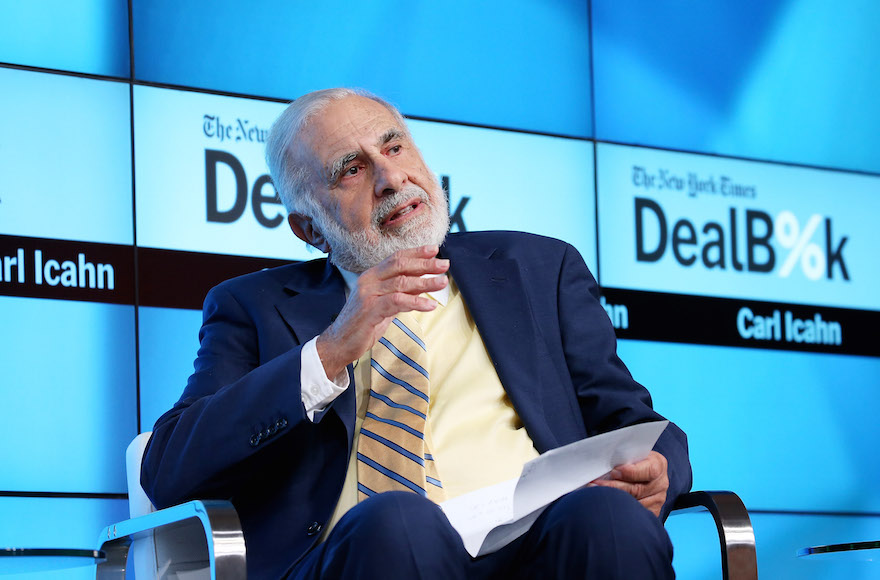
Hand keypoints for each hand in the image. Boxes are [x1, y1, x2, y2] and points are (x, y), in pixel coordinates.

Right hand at [316, 245, 448, 378]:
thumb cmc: (364, 324)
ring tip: (443, 282)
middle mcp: (368, 281)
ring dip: (425, 281)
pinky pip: (397, 302)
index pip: (396, 258)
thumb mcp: (386, 304)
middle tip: (444, 264)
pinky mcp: (370, 311)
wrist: (340, 343)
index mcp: (372, 276)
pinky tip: (430, 305)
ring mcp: (368, 295)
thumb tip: (424, 282)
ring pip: (401, 282)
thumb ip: (402, 292)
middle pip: (400, 265)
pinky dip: (416, 302)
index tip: (435, 250)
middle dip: (424, 263)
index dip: (416, 253)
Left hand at [590, 451, 667, 516]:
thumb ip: (624, 457)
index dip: (631, 472)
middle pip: (637, 489)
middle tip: (595, 484)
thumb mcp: (632, 454)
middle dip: (614, 487)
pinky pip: (636, 514)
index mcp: (658, 464)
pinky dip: (620, 510)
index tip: (614, 472)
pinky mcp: (653, 511)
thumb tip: (604, 462)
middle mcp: (661, 483)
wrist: (642, 472)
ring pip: (635, 503)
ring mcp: (658, 499)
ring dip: (614, 499)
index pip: (649, 470)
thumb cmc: (633, 460)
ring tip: (597, 494)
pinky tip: (608, 505)